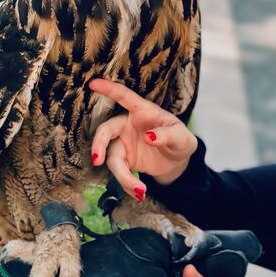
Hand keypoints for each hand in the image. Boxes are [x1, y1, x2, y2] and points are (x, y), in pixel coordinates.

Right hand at [88, 79, 197, 197]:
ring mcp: (123, 143)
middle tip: (98, 160)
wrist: (177, 161)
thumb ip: (167, 135)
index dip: (109, 89)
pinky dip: (128, 185)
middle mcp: (128, 125)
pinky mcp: (124, 160)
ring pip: (112, 158)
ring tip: (141, 189)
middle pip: (106, 131)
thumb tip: (150, 137)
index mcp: (143, 111)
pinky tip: (139, 193)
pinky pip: (119, 173)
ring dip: (123, 177)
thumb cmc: (180, 140)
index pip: (124, 97)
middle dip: (99, 145)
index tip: (93, 83)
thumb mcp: (182, 137)